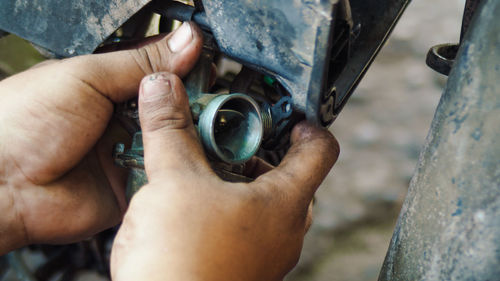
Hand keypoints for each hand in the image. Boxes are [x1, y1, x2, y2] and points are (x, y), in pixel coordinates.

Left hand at [0, 22, 202, 253]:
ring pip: (173, 142)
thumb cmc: (23, 122)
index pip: (160, 71)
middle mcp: (122, 118)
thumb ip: (141, 62)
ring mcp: (128, 153)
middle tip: (214, 102)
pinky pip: (164, 177)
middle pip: (173, 108)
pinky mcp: (131, 187)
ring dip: (186, 138)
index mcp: (109, 85)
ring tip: (202, 130)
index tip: (212, 66)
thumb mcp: (87, 76)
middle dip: (191, 106)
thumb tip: (185, 41)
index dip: (186, 68)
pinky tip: (188, 162)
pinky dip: (176, 171)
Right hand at [111, 73, 338, 280]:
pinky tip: (188, 206)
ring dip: (234, 181)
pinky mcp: (240, 267)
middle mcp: (283, 230)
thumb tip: (163, 90)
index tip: (286, 111)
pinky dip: (221, 207)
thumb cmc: (184, 267)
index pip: (321, 147)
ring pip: (261, 203)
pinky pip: (242, 227)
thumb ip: (170, 130)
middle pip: (287, 174)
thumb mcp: (174, 182)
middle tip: (226, 137)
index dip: (306, 121)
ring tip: (199, 168)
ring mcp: (263, 253)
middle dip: (255, 151)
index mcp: (284, 201)